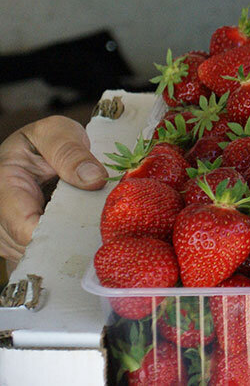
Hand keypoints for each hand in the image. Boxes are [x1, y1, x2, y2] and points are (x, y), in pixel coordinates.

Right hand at [0, 116, 107, 262]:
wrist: (40, 147)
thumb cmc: (46, 139)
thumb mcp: (57, 132)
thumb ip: (72, 154)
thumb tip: (94, 179)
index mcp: (4, 185)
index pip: (23, 225)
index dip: (56, 234)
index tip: (91, 231)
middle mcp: (0, 214)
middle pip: (28, 245)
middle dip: (65, 242)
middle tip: (101, 233)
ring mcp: (7, 230)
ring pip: (35, 254)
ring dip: (65, 247)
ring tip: (93, 231)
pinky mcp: (19, 240)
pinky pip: (40, 255)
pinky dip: (62, 249)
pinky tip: (83, 239)